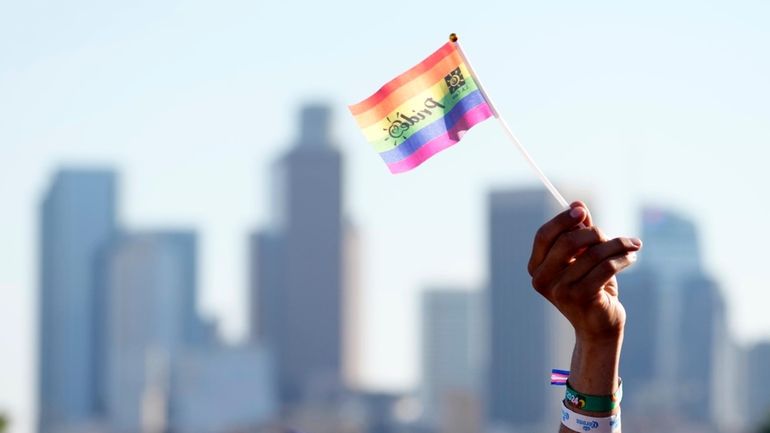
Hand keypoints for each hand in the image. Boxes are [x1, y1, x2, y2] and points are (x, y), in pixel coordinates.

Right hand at [527, 201, 640, 343]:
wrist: (599, 327)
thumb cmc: (591, 287)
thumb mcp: (583, 257)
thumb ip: (579, 231)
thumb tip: (577, 203)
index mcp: (537, 268)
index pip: (544, 236)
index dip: (562, 220)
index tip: (582, 211)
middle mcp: (542, 280)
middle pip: (567, 242)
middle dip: (593, 233)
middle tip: (610, 235)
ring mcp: (560, 291)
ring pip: (592, 254)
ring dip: (616, 245)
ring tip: (631, 245)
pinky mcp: (581, 298)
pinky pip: (605, 267)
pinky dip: (622, 258)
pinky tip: (632, 257)